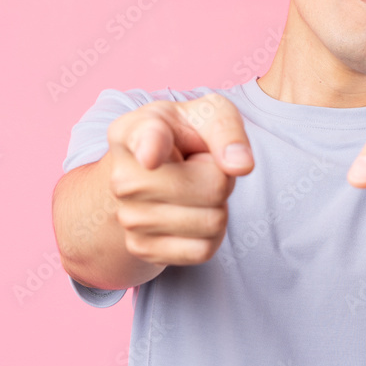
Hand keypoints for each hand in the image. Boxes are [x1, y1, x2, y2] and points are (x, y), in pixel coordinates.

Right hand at [106, 92, 253, 266]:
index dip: (151, 147)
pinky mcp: (141, 249)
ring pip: (212, 222)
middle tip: (200, 166)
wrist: (149, 173)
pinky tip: (189, 215)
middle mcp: (124, 177)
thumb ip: (226, 129)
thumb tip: (241, 165)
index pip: (148, 140)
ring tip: (193, 187)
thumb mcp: (207, 115)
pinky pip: (202, 251)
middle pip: (213, 187)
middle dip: (222, 177)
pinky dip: (210, 236)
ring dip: (217, 207)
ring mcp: (128, 217)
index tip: (151, 156)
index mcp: (136, 130)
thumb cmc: (183, 137)